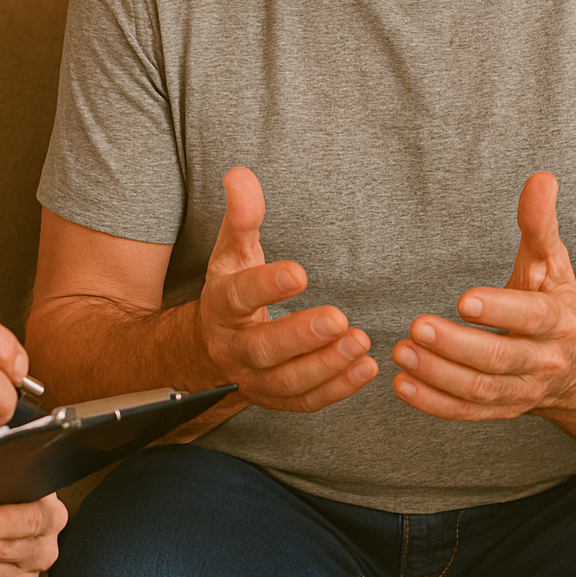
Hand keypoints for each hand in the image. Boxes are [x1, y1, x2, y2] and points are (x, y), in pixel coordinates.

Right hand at [198, 167, 377, 411]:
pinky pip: (306, 401)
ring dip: (326, 365)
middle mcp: (233, 348)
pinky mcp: (277, 399)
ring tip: (361, 342)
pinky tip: (365, 368)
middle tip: (339, 318)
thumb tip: (240, 174)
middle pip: (264, 348)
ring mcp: (254, 379)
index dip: (266, 286)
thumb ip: (241, 216)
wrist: (210, 347)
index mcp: (221, 305)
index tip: (299, 272)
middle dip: (302, 336)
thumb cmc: (231, 291)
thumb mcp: (232, 252)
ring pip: (287, 381)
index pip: (239, 296)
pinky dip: (337, 389)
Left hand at [391, 171, 575, 420]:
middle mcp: (542, 360)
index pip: (530, 316)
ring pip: (479, 390)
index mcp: (557, 319)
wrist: (575, 364)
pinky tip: (402, 385)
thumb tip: (541, 178)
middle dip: (455, 345)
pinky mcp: (499, 410)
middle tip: (415, 325)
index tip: (463, 299)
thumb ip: (539, 223)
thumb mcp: (551, 260)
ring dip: (438, 374)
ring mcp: (521, 391)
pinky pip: (465, 413)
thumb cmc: (552, 299)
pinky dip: (433, 404)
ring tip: (401, 352)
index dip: (499, 309)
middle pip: (498, 358)